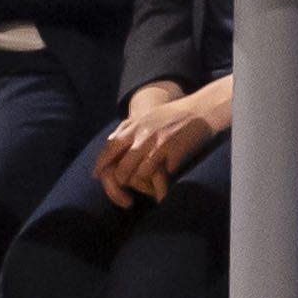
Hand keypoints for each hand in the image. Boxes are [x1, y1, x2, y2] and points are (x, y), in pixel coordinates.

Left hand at [97, 80, 231, 202]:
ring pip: (139, 174)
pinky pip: (159, 174)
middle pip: (122, 167)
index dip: (101, 163)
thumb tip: (112, 141)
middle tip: (126, 188)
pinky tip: (167, 176)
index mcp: (134, 125)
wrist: (201, 109)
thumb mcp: (147, 117)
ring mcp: (157, 143)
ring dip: (142, 184)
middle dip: (122, 181)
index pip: (110, 147)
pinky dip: (161, 180)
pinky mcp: (172, 150)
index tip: (96, 175)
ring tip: (148, 188)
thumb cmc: (174, 115)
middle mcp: (142, 134)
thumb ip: (129, 128)